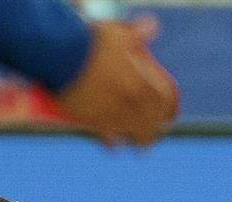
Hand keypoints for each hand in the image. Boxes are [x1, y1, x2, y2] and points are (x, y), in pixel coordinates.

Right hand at [58, 18, 178, 146]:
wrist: (61, 55)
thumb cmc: (92, 42)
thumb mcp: (119, 34)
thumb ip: (138, 32)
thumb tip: (152, 25)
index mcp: (143, 84)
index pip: (167, 103)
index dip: (171, 110)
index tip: (170, 116)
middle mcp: (132, 104)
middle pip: (153, 124)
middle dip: (156, 129)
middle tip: (156, 131)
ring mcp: (114, 115)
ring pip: (134, 135)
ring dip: (139, 140)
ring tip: (141, 146)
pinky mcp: (94, 122)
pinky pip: (108, 138)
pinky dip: (112, 142)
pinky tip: (113, 146)